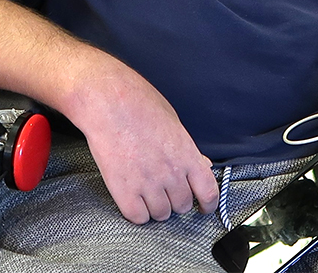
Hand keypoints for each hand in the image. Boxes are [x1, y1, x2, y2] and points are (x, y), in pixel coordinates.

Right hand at [75, 57, 219, 223]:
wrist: (109, 100)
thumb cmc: (139, 103)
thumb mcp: (173, 121)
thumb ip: (188, 149)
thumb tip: (200, 165)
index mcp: (186, 153)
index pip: (208, 191)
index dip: (208, 204)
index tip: (203, 206)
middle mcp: (171, 172)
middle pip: (183, 205)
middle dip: (176, 200)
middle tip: (166, 189)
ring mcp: (148, 183)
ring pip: (161, 214)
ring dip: (156, 207)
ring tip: (147, 191)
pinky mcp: (124, 190)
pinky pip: (138, 217)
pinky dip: (137, 211)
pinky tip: (133, 197)